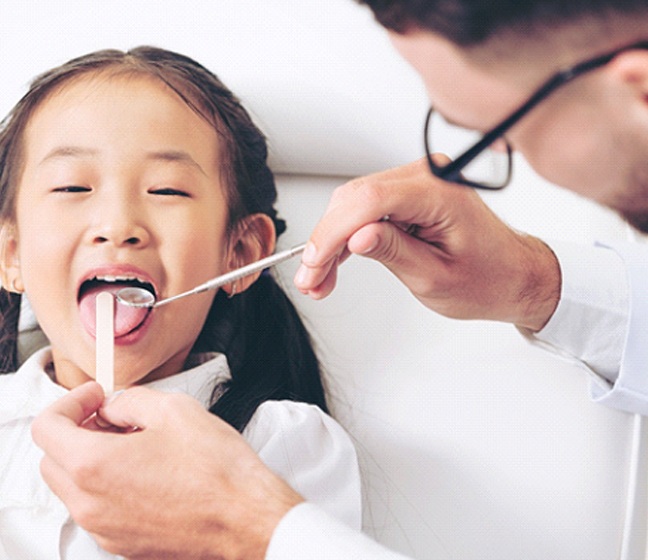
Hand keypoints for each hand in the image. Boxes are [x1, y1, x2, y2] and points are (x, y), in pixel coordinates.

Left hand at [31, 382, 302, 559]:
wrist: (245, 518)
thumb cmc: (216, 470)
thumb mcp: (174, 409)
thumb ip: (130, 400)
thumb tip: (115, 406)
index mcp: (93, 465)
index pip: (47, 428)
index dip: (69, 403)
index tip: (94, 397)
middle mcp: (89, 503)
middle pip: (52, 460)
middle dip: (75, 431)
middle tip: (110, 416)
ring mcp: (104, 529)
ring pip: (73, 487)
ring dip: (90, 459)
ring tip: (134, 443)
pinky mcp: (122, 543)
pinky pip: (97, 508)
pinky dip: (107, 484)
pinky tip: (146, 470)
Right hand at [294, 158, 559, 330]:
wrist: (512, 275)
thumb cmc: (487, 279)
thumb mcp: (435, 277)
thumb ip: (393, 252)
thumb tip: (355, 238)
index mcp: (440, 194)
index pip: (369, 201)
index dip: (333, 232)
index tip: (313, 264)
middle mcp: (428, 177)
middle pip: (355, 199)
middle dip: (325, 240)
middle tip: (311, 279)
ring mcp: (418, 182)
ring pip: (354, 203)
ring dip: (332, 241)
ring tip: (319, 279)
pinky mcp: (411, 194)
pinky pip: (367, 208)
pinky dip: (348, 236)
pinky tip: (334, 262)